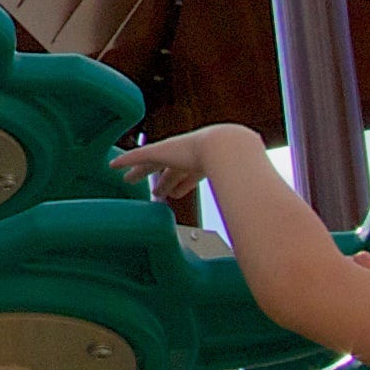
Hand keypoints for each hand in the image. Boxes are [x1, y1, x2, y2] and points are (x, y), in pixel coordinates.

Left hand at [113, 124, 261, 214]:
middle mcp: (187, 156)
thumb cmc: (237, 168)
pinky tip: (114, 165)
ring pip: (152, 163)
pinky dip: (126, 161)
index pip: (188, 174)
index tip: (176, 192)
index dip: (182, 183)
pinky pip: (137, 156)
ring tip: (130, 179)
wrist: (228, 148)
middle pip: (170, 169)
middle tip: (156, 190)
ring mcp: (174, 154)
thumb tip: (256, 221)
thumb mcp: (239, 187)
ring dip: (142, 172)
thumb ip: (244, 201)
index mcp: (203, 163)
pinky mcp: (159, 152)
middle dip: (163, 179)